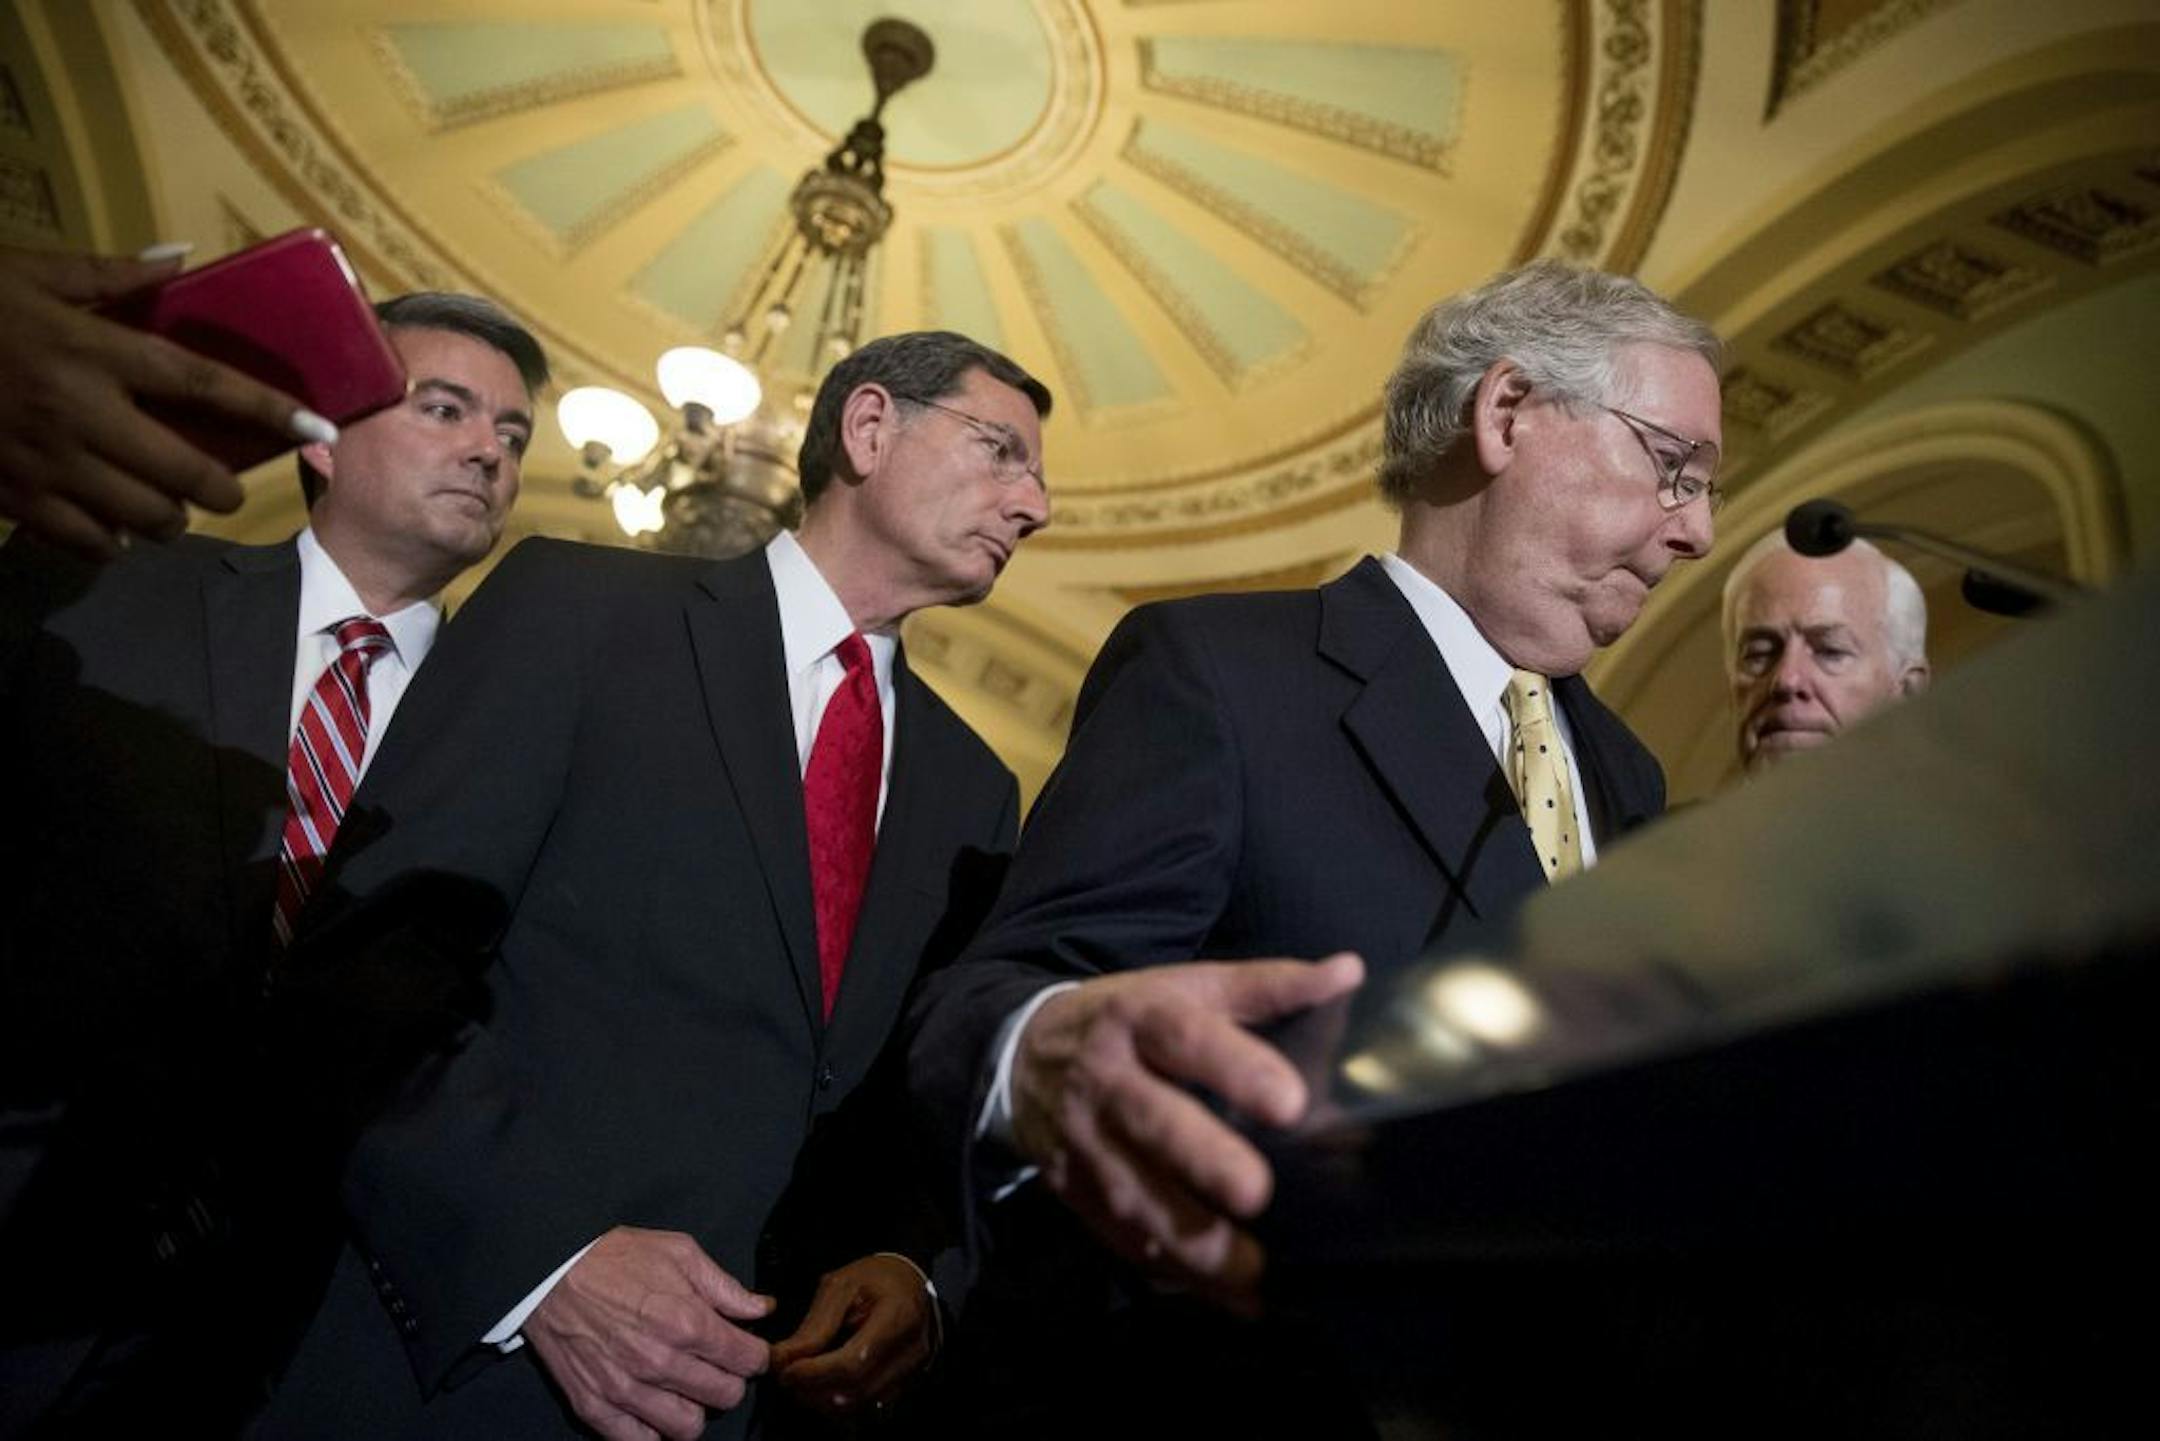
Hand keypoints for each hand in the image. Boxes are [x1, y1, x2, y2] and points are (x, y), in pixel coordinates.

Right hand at [0, 245, 320, 559]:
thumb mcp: (30, 271)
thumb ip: (110, 273)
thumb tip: (181, 255)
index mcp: (92, 351)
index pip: (205, 385)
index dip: (269, 408)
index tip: (319, 426)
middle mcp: (79, 413)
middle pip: (186, 471)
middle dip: (223, 489)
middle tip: (227, 487)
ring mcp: (45, 462)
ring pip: (145, 516)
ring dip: (172, 518)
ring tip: (173, 508)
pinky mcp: (13, 497)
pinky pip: (87, 542)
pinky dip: (113, 542)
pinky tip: (116, 528)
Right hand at [524, 1226, 773, 1440]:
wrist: (551, 1271)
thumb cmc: (616, 1257)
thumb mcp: (679, 1253)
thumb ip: (725, 1287)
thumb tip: (763, 1309)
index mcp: (687, 1322)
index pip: (749, 1361)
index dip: (755, 1355)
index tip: (746, 1349)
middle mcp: (661, 1362)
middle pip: (726, 1396)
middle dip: (730, 1381)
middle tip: (716, 1367)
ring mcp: (626, 1389)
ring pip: (688, 1428)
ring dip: (694, 1410)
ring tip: (686, 1389)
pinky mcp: (595, 1406)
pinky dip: (652, 1431)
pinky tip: (654, 1409)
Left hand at [769, 1253, 934, 1421]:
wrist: (908, 1281)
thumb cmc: (876, 1278)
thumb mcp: (841, 1286)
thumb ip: (814, 1326)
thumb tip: (781, 1359)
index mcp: (898, 1316)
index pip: (854, 1362)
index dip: (815, 1373)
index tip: (786, 1370)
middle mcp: (912, 1350)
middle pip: (857, 1390)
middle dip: (814, 1390)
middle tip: (787, 1377)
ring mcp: (912, 1371)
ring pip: (861, 1405)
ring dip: (823, 1401)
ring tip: (802, 1381)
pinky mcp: (906, 1384)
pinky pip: (869, 1407)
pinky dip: (840, 1403)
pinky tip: (823, 1386)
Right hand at [1012, 952, 1363, 1311]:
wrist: (1023, 1055)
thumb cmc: (1129, 1020)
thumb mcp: (1186, 987)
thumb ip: (1266, 986)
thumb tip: (1349, 971)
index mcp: (1141, 1019)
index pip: (1185, 1037)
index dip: (1235, 1067)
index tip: (1290, 1102)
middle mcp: (1109, 1080)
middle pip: (1153, 1121)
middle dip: (1202, 1160)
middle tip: (1256, 1193)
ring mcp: (1087, 1141)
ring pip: (1133, 1195)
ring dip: (1191, 1240)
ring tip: (1252, 1270)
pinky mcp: (1075, 1191)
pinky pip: (1122, 1238)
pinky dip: (1175, 1272)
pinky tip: (1229, 1297)